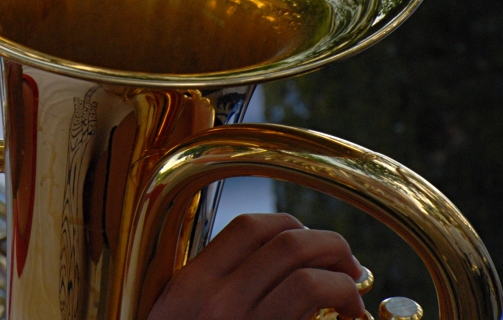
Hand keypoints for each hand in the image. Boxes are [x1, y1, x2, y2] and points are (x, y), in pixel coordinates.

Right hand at [147, 213, 365, 319]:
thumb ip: (214, 298)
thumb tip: (268, 276)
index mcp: (184, 291)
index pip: (245, 227)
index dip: (290, 227)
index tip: (310, 246)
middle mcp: (209, 300)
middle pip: (282, 238)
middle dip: (327, 244)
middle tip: (348, 267)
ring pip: (301, 262)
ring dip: (341, 271)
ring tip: (352, 292)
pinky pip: (313, 294)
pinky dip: (344, 295)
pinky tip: (353, 317)